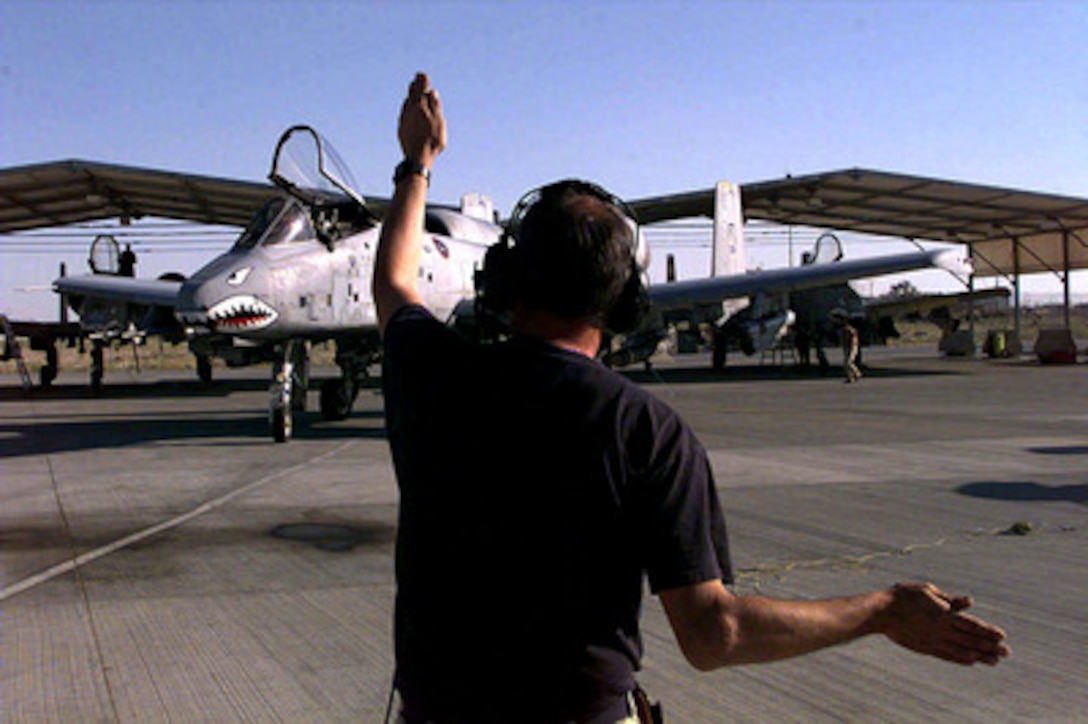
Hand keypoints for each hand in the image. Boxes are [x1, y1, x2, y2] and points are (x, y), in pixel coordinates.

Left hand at [397, 73, 446, 168]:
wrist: (417, 158)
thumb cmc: (431, 140)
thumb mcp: (438, 121)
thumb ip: (435, 106)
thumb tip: (432, 93)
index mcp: (418, 106)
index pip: (419, 89)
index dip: (421, 81)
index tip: (422, 74)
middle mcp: (408, 111)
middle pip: (411, 95)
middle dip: (415, 87)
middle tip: (417, 79)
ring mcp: (403, 120)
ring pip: (406, 104)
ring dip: (410, 97)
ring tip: (412, 92)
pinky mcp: (401, 129)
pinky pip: (405, 114)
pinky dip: (408, 108)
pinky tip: (409, 110)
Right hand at [880, 582, 1009, 664]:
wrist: (882, 612)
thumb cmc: (904, 596)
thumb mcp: (928, 591)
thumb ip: (950, 600)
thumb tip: (970, 602)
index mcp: (944, 614)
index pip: (972, 625)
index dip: (988, 631)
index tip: (1003, 636)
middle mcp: (942, 630)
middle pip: (970, 640)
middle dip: (990, 646)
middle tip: (1007, 653)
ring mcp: (934, 640)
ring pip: (962, 650)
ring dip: (980, 656)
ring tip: (994, 661)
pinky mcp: (926, 647)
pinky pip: (947, 656)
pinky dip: (961, 659)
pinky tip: (971, 662)